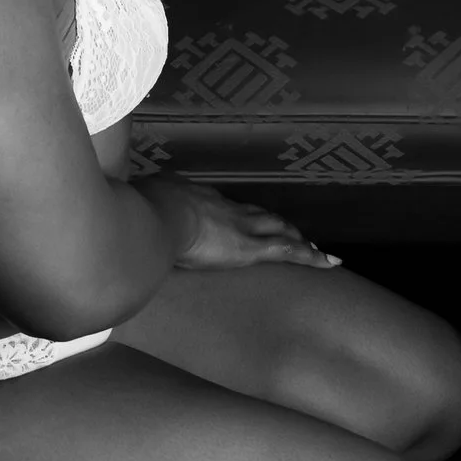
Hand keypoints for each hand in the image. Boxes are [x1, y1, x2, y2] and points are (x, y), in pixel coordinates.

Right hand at [142, 176, 341, 272]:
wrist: (157, 216)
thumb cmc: (141, 210)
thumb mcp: (139, 203)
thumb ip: (142, 207)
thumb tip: (132, 211)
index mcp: (200, 198)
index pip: (227, 208)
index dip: (241, 216)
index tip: (247, 222)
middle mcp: (226, 208)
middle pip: (259, 214)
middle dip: (276, 224)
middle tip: (292, 232)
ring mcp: (241, 226)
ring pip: (278, 229)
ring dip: (297, 238)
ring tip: (315, 249)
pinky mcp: (249, 248)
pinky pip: (287, 251)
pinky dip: (310, 255)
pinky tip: (328, 262)